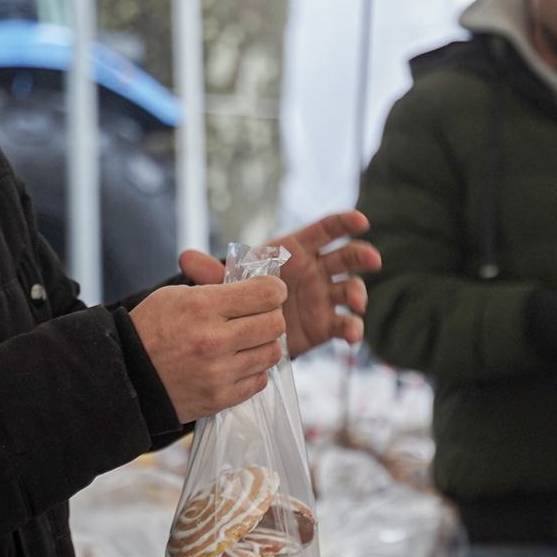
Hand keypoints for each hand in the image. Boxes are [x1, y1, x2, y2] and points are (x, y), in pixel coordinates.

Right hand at [128, 274, 287, 421]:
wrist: (125, 375)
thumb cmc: (151, 329)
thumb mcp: (175, 294)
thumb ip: (215, 286)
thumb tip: (255, 282)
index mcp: (203, 306)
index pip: (266, 293)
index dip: (273, 290)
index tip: (269, 292)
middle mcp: (214, 340)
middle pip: (275, 324)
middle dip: (271, 316)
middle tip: (258, 317)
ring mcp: (218, 373)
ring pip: (272, 353)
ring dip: (264, 344)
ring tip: (247, 341)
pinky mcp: (220, 398)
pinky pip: (259, 380)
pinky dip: (253, 370)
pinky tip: (237, 363)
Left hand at [180, 211, 379, 356]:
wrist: (244, 329)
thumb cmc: (240, 294)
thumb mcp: (225, 284)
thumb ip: (211, 273)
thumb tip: (185, 257)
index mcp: (295, 252)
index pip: (324, 231)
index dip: (343, 223)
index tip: (360, 220)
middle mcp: (316, 271)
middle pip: (347, 257)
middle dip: (362, 254)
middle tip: (372, 259)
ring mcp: (324, 298)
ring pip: (351, 289)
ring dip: (359, 293)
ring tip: (356, 303)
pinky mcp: (326, 325)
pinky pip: (344, 324)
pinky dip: (352, 328)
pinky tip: (352, 336)